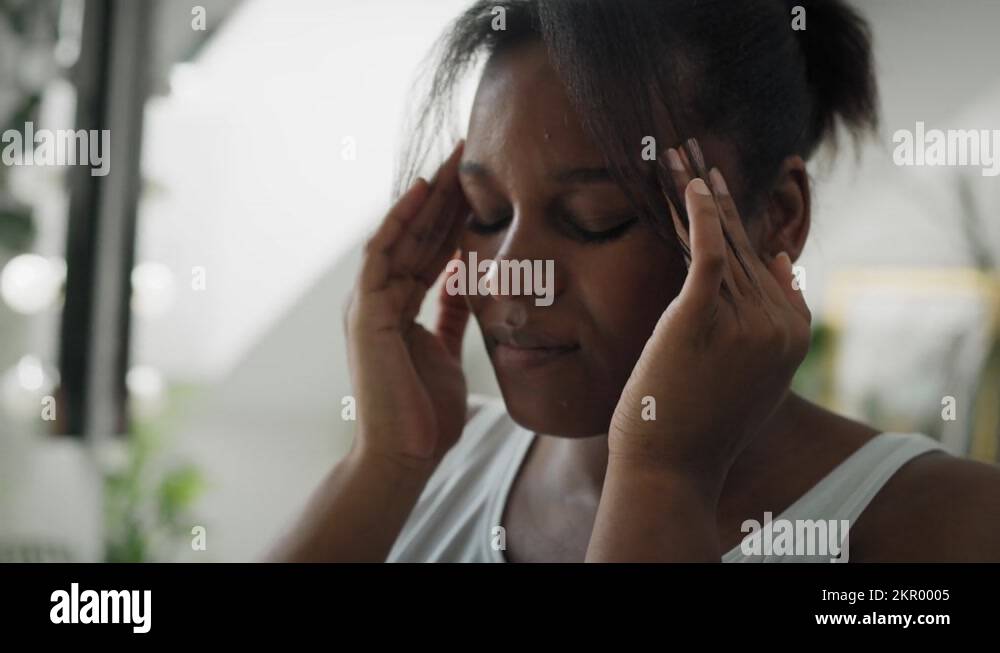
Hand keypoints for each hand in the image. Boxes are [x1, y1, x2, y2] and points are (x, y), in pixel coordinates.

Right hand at [344, 142, 471, 469]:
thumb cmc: (424, 414)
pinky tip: (422, 190)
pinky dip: (399, 221)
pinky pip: (382, 256)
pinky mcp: (366, 313)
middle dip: (446, 194)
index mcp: (400, 308)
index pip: (432, 250)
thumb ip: (451, 316)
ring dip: (428, 196)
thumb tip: (467, 284)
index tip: (484, 181)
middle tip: (472, 151)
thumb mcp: (447, 351)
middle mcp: (381, 299)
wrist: (403, 457)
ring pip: (401, 235)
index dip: (456, 214)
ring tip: (455, 157)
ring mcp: (370, 304)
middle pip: (418, 235)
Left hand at [608, 143, 810, 497]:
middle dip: (718, 195)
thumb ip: (774, 319)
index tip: (717, 184)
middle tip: (697, 149)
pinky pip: (708, 252)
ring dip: (698, 192)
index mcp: (794, 333)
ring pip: (721, 241)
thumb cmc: (702, 424)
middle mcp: (778, 323)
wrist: (671, 468)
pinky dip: (702, 213)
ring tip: (678, 153)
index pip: (762, 262)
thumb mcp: (754, 374)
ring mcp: (746, 321)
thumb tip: (785, 260)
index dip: (737, 220)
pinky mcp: (703, 318)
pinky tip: (691, 182)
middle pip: (742, 244)